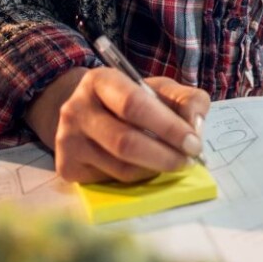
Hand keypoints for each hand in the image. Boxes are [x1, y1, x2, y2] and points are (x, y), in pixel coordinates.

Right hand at [25, 66, 210, 184]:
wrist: (87, 114)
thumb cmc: (129, 100)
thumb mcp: (160, 89)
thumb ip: (187, 101)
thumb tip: (195, 127)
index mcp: (100, 81)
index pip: (134, 105)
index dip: (168, 127)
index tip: (193, 142)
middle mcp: (76, 109)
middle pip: (125, 141)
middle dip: (165, 155)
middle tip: (188, 161)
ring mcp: (67, 140)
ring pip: (121, 167)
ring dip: (154, 169)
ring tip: (170, 162)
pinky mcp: (67, 167)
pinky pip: (111, 180)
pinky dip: (137, 178)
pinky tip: (144, 166)